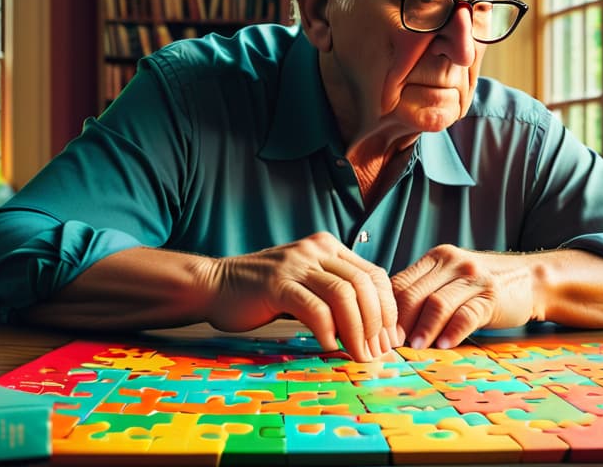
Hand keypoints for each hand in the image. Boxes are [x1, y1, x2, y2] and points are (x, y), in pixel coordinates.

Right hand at [204, 232, 397, 361]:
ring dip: (357, 331)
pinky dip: (327, 331)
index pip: (373, 274)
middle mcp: (316, 250)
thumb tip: (372, 329)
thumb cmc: (261, 292)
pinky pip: (314, 308)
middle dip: (376, 323)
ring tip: (358, 355)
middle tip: (377, 353)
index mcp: (328, 247)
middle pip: (363, 284)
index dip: (387, 309)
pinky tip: (329, 347)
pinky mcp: (276, 284)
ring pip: (344, 295)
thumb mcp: (305, 283)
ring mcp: (296, 265)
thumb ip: (334, 294)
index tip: (388, 339)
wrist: (214, 285)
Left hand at [391, 245, 541, 349]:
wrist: (530, 279)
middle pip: (413, 294)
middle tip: (392, 347)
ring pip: (437, 304)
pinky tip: (445, 345)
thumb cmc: (482, 286)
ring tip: (414, 348)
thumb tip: (390, 324)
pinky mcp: (491, 296)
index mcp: (435, 258)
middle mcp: (451, 262)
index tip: (380, 335)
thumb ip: (423, 292)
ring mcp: (473, 278)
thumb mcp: (450, 279)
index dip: (386, 312)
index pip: (399, 283)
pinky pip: (466, 315)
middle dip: (399, 324)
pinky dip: (453, 331)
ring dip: (423, 329)